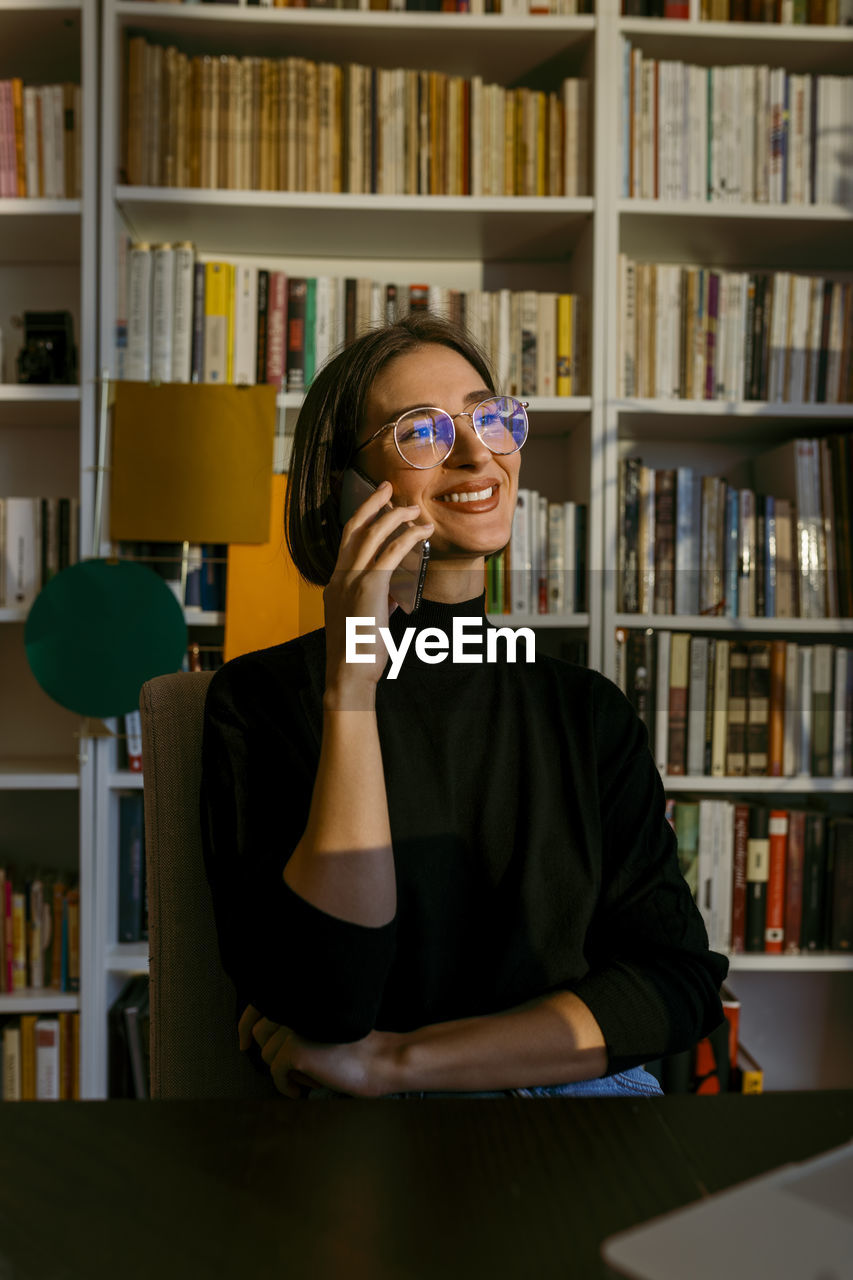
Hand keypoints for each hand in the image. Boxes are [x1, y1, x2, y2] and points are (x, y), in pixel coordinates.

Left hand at [243, 1005, 401, 1098]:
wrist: (380, 1060)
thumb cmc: (355, 1048)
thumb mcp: (322, 1026)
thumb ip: (297, 1022)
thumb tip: (259, 1033)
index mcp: (304, 998)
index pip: (261, 1004)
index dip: (246, 1023)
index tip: (243, 1042)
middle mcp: (296, 1007)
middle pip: (261, 1032)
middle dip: (273, 1053)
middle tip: (292, 1069)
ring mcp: (294, 1027)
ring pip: (267, 1054)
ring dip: (285, 1070)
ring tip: (311, 1075)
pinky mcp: (295, 1050)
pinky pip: (275, 1073)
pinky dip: (286, 1086)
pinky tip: (301, 1091)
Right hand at [324, 480, 431, 691]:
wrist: (349, 673)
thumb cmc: (358, 653)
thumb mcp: (365, 620)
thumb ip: (377, 601)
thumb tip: (393, 593)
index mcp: (336, 583)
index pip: (347, 541)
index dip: (362, 518)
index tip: (377, 504)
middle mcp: (339, 576)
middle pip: (354, 528)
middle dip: (372, 504)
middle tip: (389, 488)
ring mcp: (351, 580)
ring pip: (372, 535)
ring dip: (395, 518)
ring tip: (415, 511)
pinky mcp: (369, 588)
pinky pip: (390, 554)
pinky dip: (407, 539)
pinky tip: (422, 533)